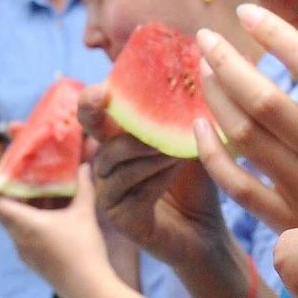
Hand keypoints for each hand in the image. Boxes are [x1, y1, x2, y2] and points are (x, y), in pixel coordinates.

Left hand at [0, 162, 116, 295]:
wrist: (89, 289)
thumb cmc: (83, 250)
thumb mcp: (85, 213)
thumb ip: (84, 187)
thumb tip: (84, 166)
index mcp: (24, 224)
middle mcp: (18, 238)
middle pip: (2, 210)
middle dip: (7, 189)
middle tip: (18, 172)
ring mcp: (24, 252)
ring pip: (14, 223)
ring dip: (21, 205)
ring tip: (38, 189)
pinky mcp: (34, 261)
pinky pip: (23, 235)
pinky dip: (29, 219)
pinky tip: (49, 214)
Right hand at [81, 84, 236, 275]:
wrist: (208, 232)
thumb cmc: (197, 182)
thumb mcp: (192, 140)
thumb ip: (185, 111)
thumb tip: (197, 65)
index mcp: (118, 138)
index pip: (100, 107)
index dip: (98, 94)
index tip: (105, 82)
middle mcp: (107, 161)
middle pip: (90, 126)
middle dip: (94, 108)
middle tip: (104, 95)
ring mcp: (108, 190)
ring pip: (113, 156)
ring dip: (146, 145)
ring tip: (178, 142)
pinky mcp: (118, 216)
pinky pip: (129, 187)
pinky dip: (155, 174)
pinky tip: (177, 167)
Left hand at [189, 5, 297, 234]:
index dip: (280, 38)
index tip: (247, 13)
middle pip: (267, 104)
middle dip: (230, 64)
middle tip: (204, 36)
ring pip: (247, 139)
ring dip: (219, 99)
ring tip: (203, 67)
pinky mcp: (290, 224)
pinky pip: (240, 189)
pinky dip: (213, 157)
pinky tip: (200, 128)